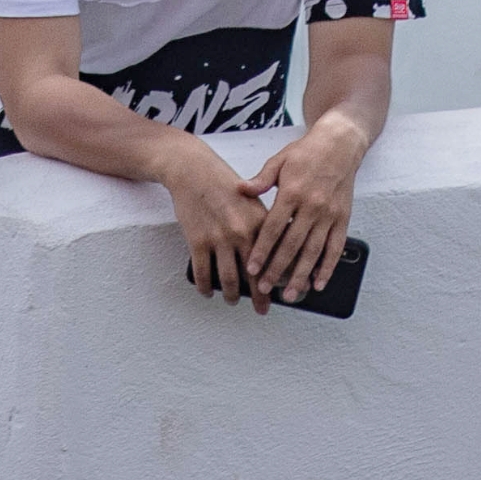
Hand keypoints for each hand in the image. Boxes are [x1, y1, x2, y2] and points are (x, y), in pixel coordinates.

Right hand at [158, 140, 272, 301]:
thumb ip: (266, 225)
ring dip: (231, 296)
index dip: (283, 280)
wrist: (192, 170)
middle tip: (262, 309)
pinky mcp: (197, 240)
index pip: (276, 259)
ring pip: (229, 280)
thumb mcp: (253, 200)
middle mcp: (241, 232)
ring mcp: (218, 238)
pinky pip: (203, 273)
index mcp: (260, 222)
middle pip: (254, 276)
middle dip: (260, 298)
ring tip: (232, 300)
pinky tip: (208, 291)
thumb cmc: (224, 184)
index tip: (288, 293)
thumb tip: (277, 253)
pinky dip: (206, 287)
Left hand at [239, 119, 362, 309]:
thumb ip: (261, 179)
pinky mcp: (343, 220)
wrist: (339, 144)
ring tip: (290, 294)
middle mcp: (311, 206)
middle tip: (265, 288)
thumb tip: (240, 189)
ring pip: (314, 252)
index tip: (251, 267)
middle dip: (277, 269)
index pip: (273, 228)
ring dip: (301, 275)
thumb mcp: (279, 161)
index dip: (262, 250)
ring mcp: (329, 215)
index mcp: (292, 192)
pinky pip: (335, 248)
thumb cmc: (306, 153)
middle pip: (292, 245)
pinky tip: (318, 283)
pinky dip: (328, 268)